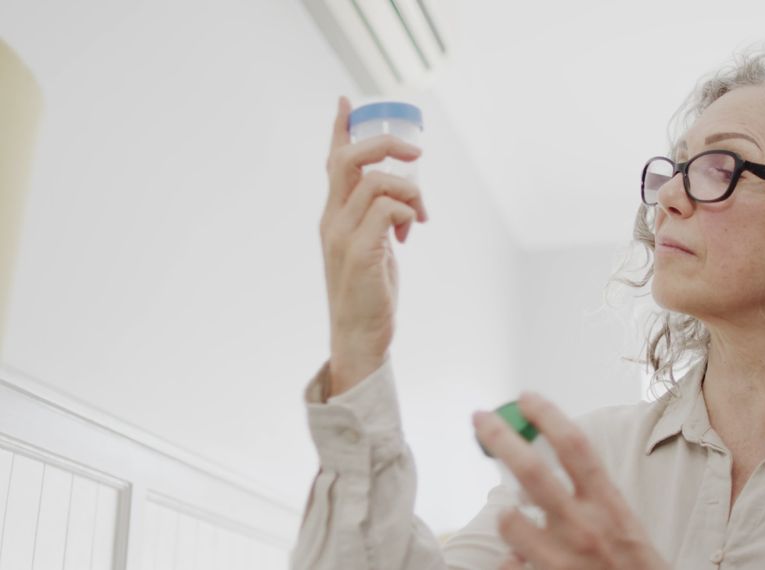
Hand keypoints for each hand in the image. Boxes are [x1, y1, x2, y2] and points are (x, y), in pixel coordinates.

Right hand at [321, 96, 428, 395]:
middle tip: (416, 154)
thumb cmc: (369, 295)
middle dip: (385, 145)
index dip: (340, 130)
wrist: (359, 337)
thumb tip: (401, 201)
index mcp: (333, 216)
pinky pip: (388, 209)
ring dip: (410, 191)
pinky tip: (411, 233)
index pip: (332, 162)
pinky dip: (407, 212)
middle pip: (348, 159)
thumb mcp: (372, 248)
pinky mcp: (361, 252)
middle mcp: (332, 220)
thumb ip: (377, 221)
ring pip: (376, 182)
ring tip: (420, 216)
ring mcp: (344, 235)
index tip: (346, 103)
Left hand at [472, 392, 669, 569]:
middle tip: (481, 418)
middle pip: (532, 471)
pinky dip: (510, 561)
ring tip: (511, 518)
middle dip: (500, 438)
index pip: (576, 447)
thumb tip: (549, 481)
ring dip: (505, 517)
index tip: (526, 397)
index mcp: (609, 506)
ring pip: (510, 522)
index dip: (548, 416)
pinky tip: (520, 561)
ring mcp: (563, 559)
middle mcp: (585, 528)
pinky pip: (509, 565)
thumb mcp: (625, 527)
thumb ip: (593, 501)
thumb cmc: (636, 569)